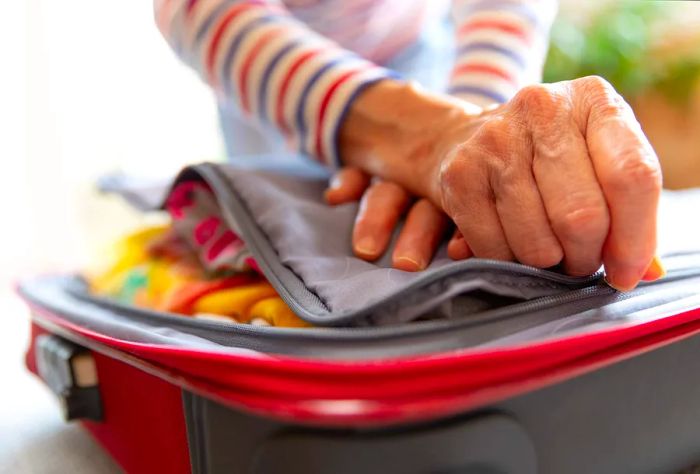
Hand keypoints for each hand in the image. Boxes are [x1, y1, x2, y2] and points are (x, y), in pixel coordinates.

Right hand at [339, 77, 664, 289]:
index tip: (626, 272)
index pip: (632, 176)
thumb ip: (628, 210)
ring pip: (538, 241)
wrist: (462, 139)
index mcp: (593, 101)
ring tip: (547, 252)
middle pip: (583, 216)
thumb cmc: (544, 158)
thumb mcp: (594, 162)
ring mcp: (496, 138)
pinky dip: (507, 262)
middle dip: (585, 257)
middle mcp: (543, 109)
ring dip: (547, 263)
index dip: (635, 238)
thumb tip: (645, 271)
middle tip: (580, 262)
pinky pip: (494, 247)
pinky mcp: (459, 171)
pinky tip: (511, 246)